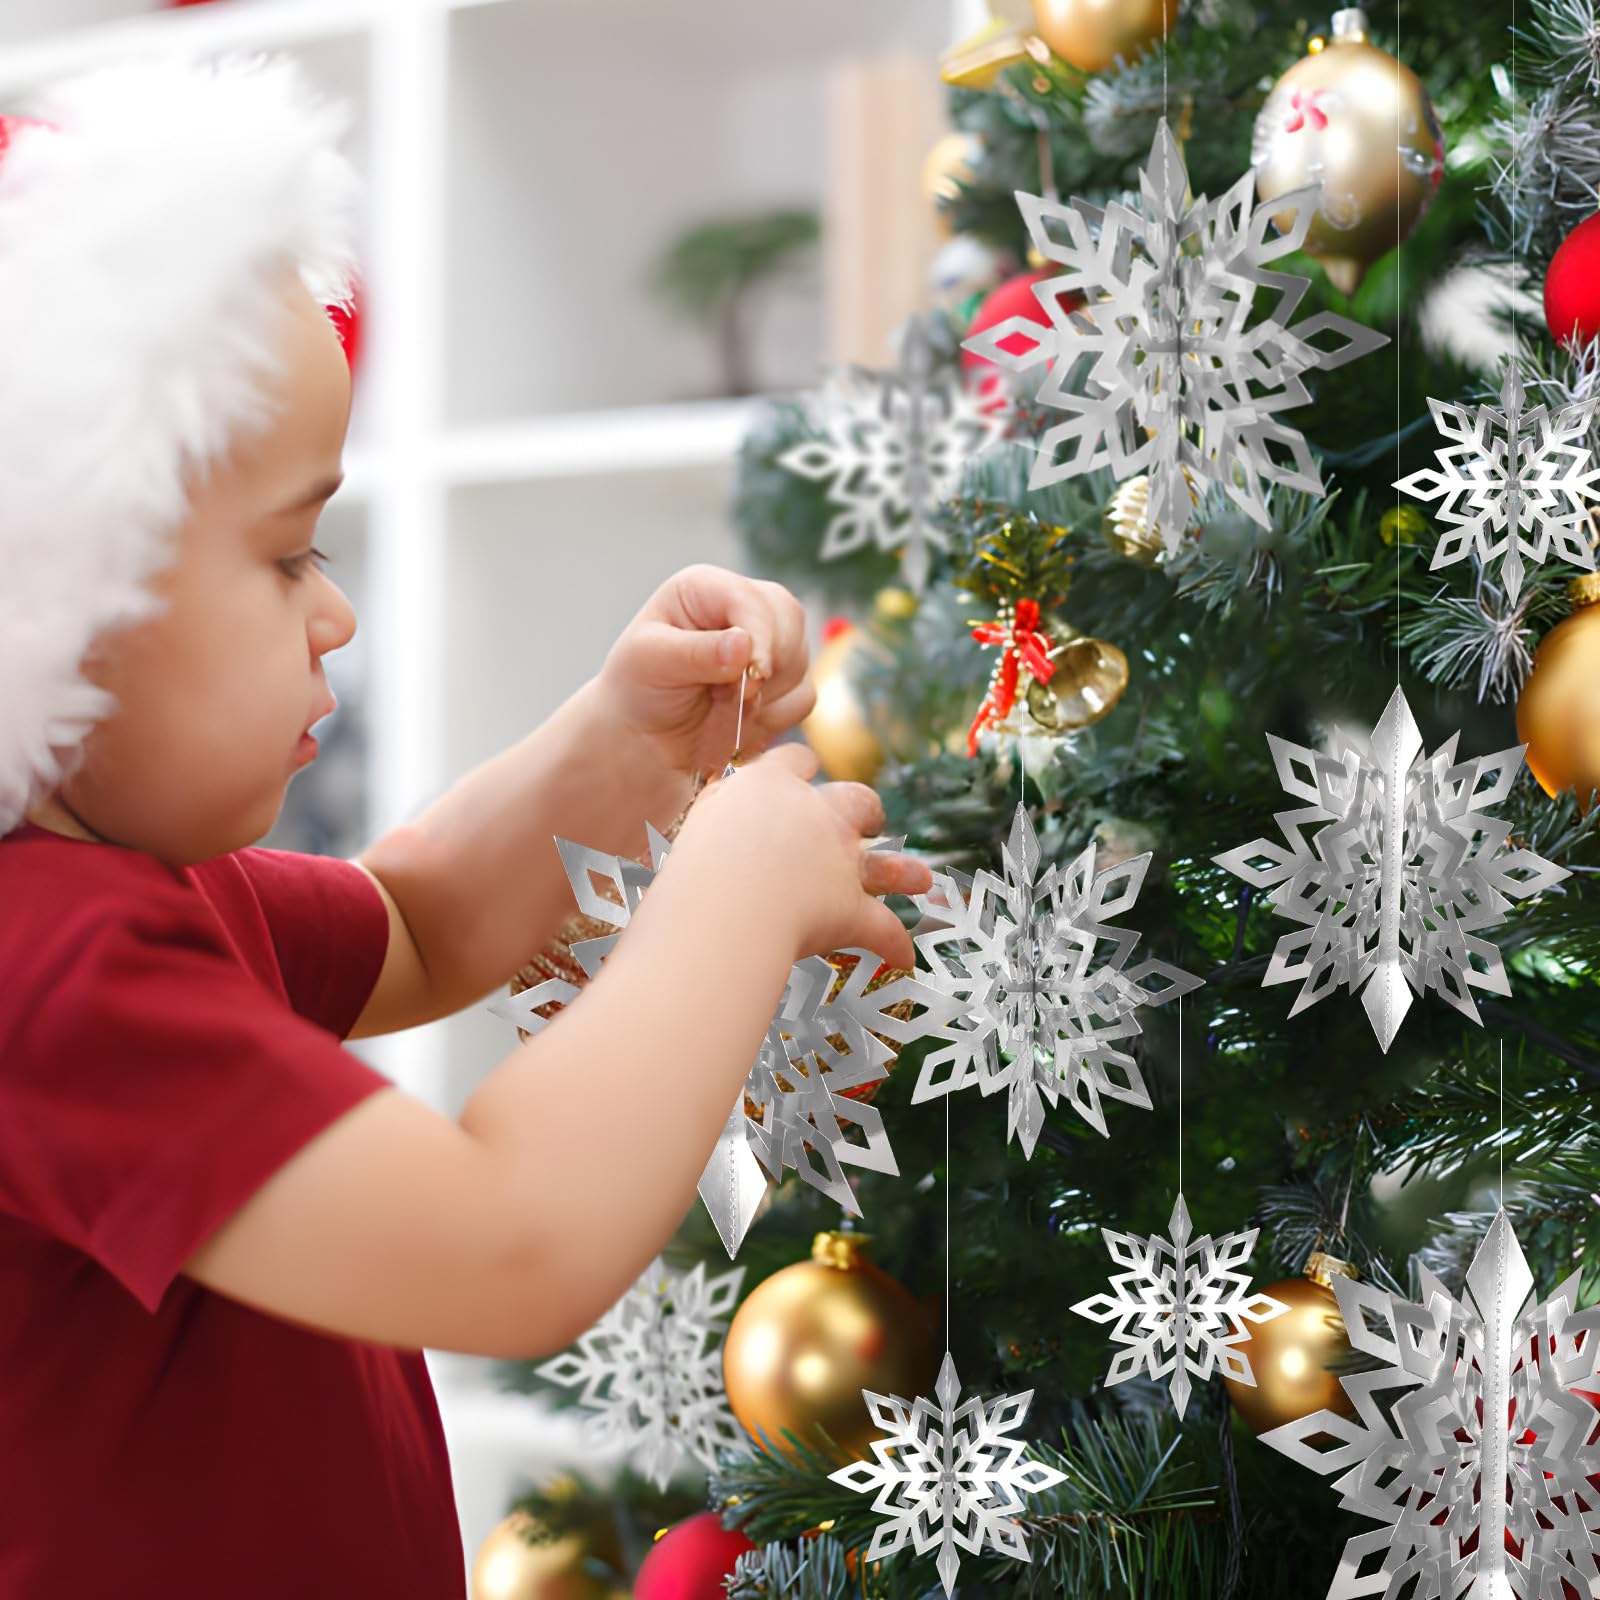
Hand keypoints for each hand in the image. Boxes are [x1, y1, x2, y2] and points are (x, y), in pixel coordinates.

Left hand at [593, 564, 815, 774]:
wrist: (648, 734)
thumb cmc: (640, 686)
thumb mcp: (651, 662)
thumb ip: (696, 653)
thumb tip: (744, 644)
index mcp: (708, 588)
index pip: (753, 599)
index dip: (760, 635)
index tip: (754, 675)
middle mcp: (745, 608)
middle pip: (790, 622)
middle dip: (766, 666)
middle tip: (727, 696)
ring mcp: (770, 644)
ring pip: (800, 663)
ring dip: (766, 696)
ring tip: (721, 703)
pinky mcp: (784, 681)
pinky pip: (803, 697)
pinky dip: (775, 716)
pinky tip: (739, 717)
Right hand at [677, 742, 931, 970]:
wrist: (725, 906)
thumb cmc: (693, 866)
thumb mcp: (699, 822)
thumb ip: (718, 815)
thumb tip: (720, 819)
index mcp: (770, 786)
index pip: (794, 760)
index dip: (800, 769)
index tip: (801, 772)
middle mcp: (814, 815)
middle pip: (854, 799)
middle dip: (863, 810)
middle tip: (865, 820)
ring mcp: (839, 861)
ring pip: (883, 862)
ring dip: (904, 872)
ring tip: (921, 879)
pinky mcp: (849, 907)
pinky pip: (881, 929)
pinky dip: (893, 945)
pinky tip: (903, 957)